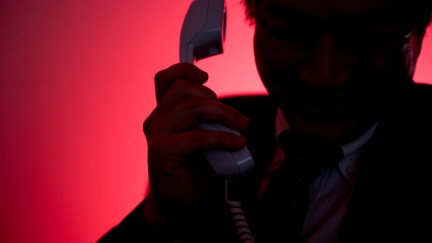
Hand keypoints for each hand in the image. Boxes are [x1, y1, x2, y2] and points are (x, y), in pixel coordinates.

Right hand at [142, 63, 248, 229]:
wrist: (180, 203)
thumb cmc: (192, 170)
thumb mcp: (203, 136)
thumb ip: (208, 120)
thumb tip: (231, 114)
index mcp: (164, 113)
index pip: (165, 79)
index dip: (184, 70)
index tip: (206, 78)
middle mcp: (156, 120)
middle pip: (184, 90)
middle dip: (216, 99)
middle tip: (235, 118)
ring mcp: (157, 134)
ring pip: (193, 108)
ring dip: (224, 116)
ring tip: (240, 128)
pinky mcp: (162, 151)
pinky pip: (197, 136)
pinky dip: (222, 138)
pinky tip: (236, 143)